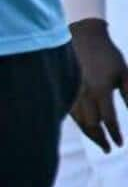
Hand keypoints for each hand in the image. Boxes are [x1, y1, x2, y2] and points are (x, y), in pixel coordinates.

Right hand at [69, 18, 127, 151]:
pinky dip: (79, 123)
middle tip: (108, 149)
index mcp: (101, 90)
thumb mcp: (124, 73)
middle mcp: (84, 93)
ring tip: (98, 142)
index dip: (115, 134)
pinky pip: (71, 112)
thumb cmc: (108, 54)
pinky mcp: (65, 88)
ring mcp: (72, 91)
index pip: (108, 120)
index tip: (120, 144)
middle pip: (91, 125)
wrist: (83, 36)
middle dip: (100, 139)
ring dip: (89, 134)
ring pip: (79, 120)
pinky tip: (85, 127)